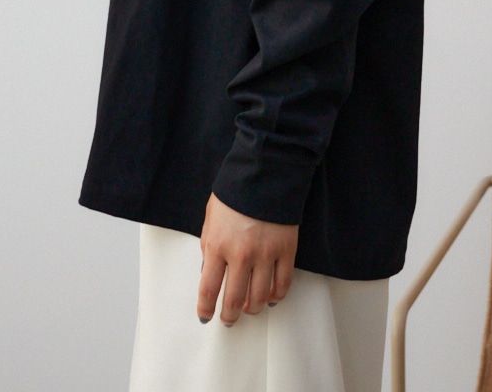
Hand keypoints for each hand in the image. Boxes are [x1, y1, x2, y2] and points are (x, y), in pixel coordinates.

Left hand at [197, 192, 297, 325]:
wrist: (265, 173)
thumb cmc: (235, 192)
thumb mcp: (211, 217)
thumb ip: (209, 244)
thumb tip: (210, 270)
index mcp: (218, 245)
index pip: (209, 289)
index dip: (206, 308)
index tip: (205, 316)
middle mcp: (241, 254)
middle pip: (235, 300)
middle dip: (229, 315)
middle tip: (228, 318)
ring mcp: (266, 254)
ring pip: (260, 297)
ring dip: (253, 309)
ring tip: (249, 308)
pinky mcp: (286, 251)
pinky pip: (283, 284)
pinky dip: (276, 296)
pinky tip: (270, 297)